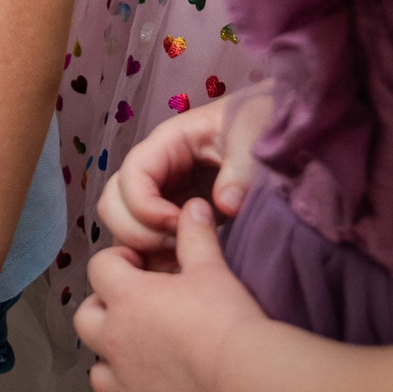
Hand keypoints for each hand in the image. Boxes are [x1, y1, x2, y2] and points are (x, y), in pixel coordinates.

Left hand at [74, 199, 266, 391]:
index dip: (118, 263)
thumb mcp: (211, 268)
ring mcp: (127, 385)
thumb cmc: (228, 320)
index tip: (141, 268)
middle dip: (104, 311)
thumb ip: (195, 235)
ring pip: (98, 372)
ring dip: (112, 362)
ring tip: (141, 356)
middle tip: (136, 310)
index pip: (100, 267)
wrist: (249, 380)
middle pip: (86, 318)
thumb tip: (193, 208)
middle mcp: (116, 341)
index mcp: (126, 298)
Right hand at [98, 91, 269, 261]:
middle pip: (113, 202)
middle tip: (179, 246)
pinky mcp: (171, 217)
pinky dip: (153, 258)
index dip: (145, 206)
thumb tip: (225, 205)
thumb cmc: (260, 126)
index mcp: (168, 143)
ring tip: (183, 257)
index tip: (180, 225)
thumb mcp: (253, 139)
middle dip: (137, 231)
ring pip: (121, 224)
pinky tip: (185, 265)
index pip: (131, 175)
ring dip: (142, 247)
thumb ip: (240, 171)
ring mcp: (160, 194)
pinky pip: (143, 240)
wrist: (279, 133)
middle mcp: (154, 170)